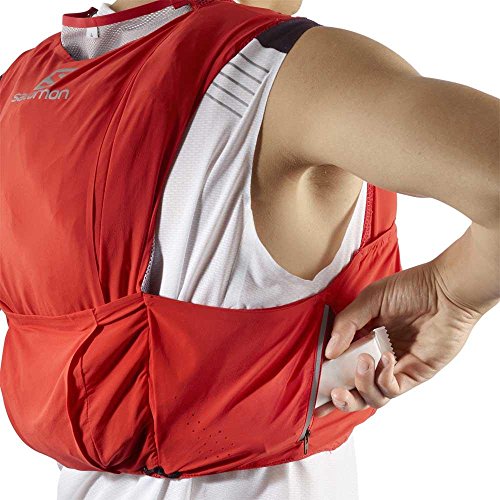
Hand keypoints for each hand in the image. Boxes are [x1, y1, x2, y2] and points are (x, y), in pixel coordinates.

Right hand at [314, 260, 482, 416]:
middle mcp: (376, 356)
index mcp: (362, 338)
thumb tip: (328, 352)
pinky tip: (385, 358)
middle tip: (332, 394)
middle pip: (354, 390)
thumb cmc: (411, 288)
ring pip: (372, 396)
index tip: (313, 389)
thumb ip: (346, 324)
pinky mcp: (413, 374)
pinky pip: (392, 390)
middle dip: (341, 399)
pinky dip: (383, 379)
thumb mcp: (370, 299)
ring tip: (363, 362)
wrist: (446, 290)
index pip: (340, 364)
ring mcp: (394, 367)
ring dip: (362, 385)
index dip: (326, 380)